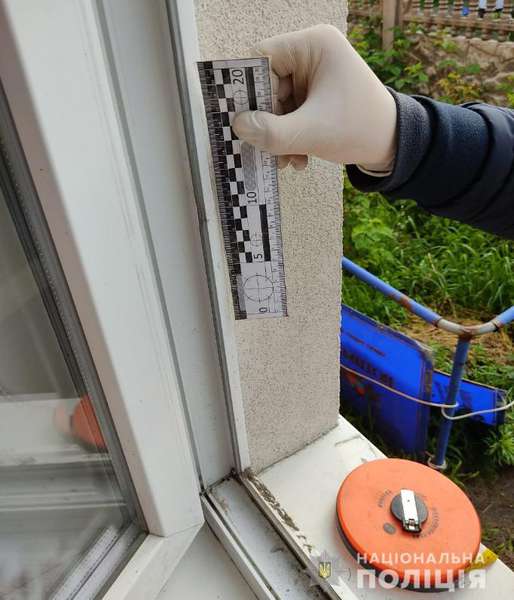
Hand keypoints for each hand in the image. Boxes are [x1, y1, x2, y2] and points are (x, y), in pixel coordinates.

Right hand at [232, 25, 396, 170]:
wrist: (393, 146)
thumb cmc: (360, 129)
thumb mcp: (311, 132)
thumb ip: (271, 131)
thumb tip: (238, 126)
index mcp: (314, 45)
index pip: (263, 58)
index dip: (251, 90)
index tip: (245, 121)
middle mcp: (312, 54)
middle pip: (268, 85)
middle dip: (267, 122)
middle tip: (267, 149)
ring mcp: (313, 75)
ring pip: (276, 104)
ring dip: (278, 136)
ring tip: (286, 161)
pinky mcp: (315, 95)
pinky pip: (288, 113)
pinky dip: (289, 136)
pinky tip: (297, 158)